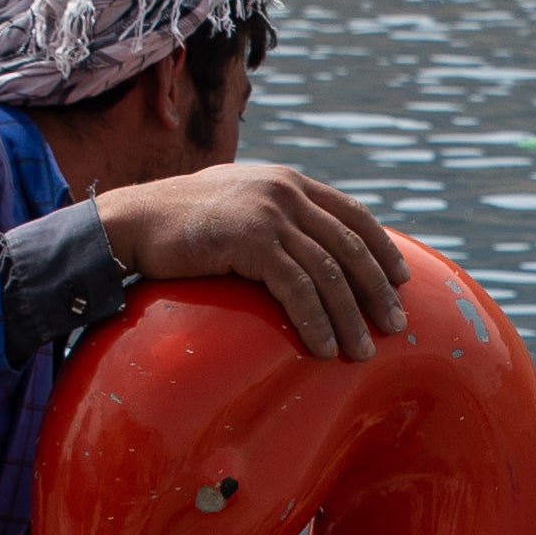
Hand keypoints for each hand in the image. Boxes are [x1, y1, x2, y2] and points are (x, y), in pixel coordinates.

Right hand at [89, 160, 406, 360]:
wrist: (134, 221)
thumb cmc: (182, 224)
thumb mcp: (240, 206)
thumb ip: (275, 217)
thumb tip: (306, 250)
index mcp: (289, 182)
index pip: (354, 214)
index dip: (382, 249)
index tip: (402, 281)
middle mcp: (286, 191)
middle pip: (350, 246)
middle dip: (377, 291)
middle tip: (396, 326)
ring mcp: (269, 213)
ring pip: (329, 272)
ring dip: (350, 318)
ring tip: (362, 352)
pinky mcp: (250, 240)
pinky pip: (296, 288)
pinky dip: (315, 322)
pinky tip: (324, 349)